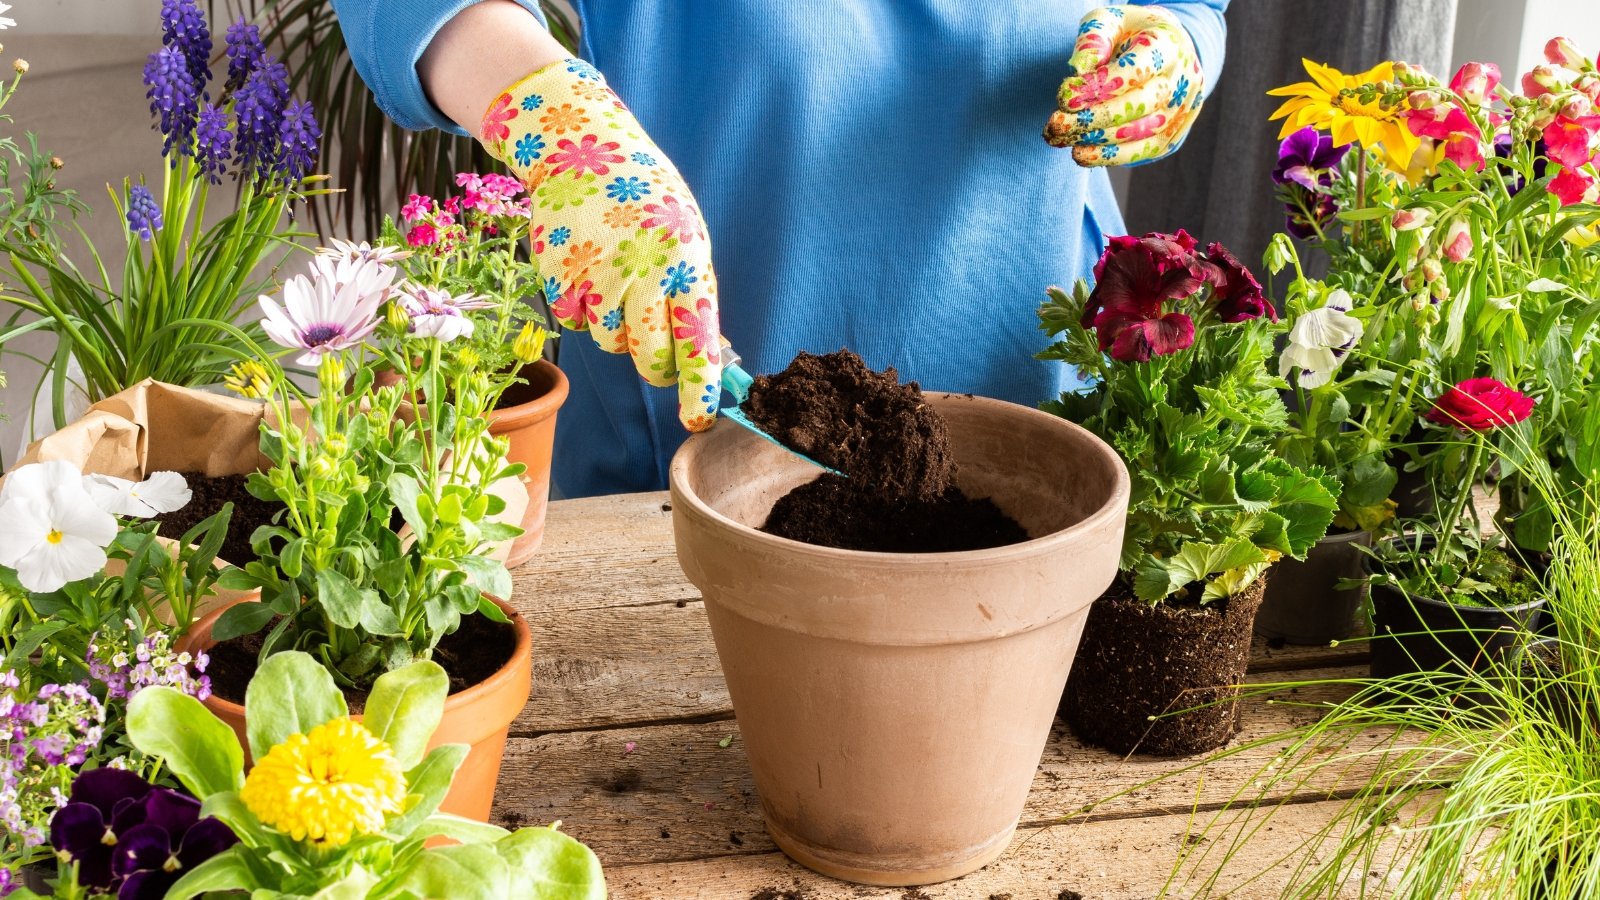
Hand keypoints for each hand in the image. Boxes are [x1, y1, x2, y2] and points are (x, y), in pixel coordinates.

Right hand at [479, 59, 721, 431]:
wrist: (584, 150)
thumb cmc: (648, 204)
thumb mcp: (686, 237)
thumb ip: (693, 295)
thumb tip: (708, 360)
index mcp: (686, 262)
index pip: (696, 342)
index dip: (698, 388)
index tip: (699, 419)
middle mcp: (643, 273)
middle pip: (649, 358)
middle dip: (655, 367)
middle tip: (655, 354)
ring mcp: (598, 277)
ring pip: (611, 343)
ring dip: (617, 328)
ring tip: (618, 279)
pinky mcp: (560, 279)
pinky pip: (577, 324)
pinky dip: (584, 309)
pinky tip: (588, 269)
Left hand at [1043, 5, 1204, 166]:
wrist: (1166, 52)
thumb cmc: (1129, 35)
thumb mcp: (1110, 21)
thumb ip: (1094, 39)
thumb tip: (1080, 69)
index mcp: (1169, 45)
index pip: (1135, 70)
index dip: (1098, 87)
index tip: (1063, 96)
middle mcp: (1182, 80)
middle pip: (1138, 106)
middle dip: (1092, 118)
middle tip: (1056, 123)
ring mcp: (1181, 112)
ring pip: (1138, 134)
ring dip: (1095, 140)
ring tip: (1060, 138)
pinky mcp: (1171, 138)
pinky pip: (1141, 153)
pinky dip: (1108, 156)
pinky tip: (1081, 153)